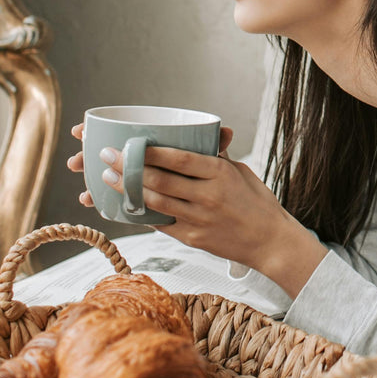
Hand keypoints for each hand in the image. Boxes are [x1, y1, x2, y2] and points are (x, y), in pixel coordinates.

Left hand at [65, 123, 326, 290]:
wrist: (269, 242)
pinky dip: (143, 212)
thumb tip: (204, 136)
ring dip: (128, 190)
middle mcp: (207, 196)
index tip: (130, 143)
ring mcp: (198, 219)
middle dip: (129, 168)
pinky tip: (127, 204)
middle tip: (107, 158)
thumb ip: (217, 156)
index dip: (151, 151)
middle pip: (160, 180)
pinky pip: (161, 223)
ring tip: (108, 179)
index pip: (178, 159)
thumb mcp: (240, 171)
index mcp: (220, 174)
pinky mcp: (192, 238)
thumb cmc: (257, 202)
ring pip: (155, 202)